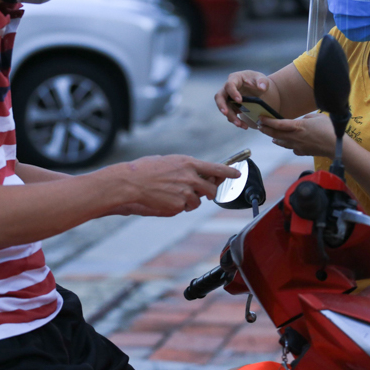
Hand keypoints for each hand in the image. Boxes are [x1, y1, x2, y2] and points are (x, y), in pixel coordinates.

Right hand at [120, 155, 239, 215]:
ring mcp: (185, 193)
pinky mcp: (178, 206)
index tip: (237, 173)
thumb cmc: (146, 169)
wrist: (131, 182)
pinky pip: (184, 208)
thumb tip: (197, 174)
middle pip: (211, 190)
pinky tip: (165, 199)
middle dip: (208, 193)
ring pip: (197, 202)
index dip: (229, 172)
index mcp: (189, 163)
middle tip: (202, 193)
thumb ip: (185, 167)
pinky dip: (178, 206)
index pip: (216, 168)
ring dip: (190, 201)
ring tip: (173, 194)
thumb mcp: (169, 161)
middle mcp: (190, 178)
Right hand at [215, 70, 270, 128]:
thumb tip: (262, 88)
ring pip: (224, 108)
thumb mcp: (262, 79)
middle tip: (225, 113)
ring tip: (239, 124)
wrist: (257, 88)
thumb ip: (263, 82)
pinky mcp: (231, 106)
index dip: (233, 92)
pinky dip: (236, 120)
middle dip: (221, 105)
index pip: (229, 85)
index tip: (240, 101)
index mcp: (235, 78)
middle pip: (219, 96)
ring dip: (230, 116)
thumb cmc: (257, 81)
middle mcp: (228, 88)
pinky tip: (243, 125)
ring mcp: (228, 98)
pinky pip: (230, 114)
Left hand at [258, 114, 336, 157]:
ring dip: (275, 138)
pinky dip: (287, 145)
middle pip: (276, 134)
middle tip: (259, 126)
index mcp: (297, 126)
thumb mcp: (317, 117)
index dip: (267, 121)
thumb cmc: (329, 129)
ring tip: (271, 135)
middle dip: (266, 130)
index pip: (278, 124)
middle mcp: (295, 137)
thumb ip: (306, 118)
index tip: (260, 118)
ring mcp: (298, 146)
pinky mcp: (303, 152)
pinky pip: (292, 148)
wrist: (337, 146)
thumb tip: (301, 121)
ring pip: (282, 142)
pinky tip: (287, 144)